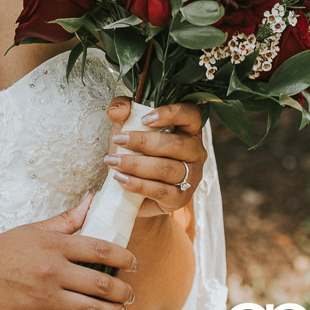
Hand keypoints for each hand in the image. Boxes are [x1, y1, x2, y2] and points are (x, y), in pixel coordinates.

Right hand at [0, 193, 138, 309]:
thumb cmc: (0, 249)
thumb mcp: (34, 229)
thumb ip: (67, 219)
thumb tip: (91, 200)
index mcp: (54, 245)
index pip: (101, 249)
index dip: (124, 257)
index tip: (134, 263)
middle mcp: (52, 271)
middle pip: (102, 283)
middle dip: (123, 291)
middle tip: (130, 293)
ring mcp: (42, 298)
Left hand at [104, 99, 205, 217]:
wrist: (136, 189)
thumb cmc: (137, 150)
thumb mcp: (128, 125)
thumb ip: (123, 111)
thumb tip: (114, 112)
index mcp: (188, 128)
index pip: (191, 115)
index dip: (171, 114)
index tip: (144, 119)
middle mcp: (195, 151)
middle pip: (175, 144)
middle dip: (143, 141)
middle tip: (118, 140)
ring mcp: (191, 176)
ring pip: (167, 168)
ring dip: (136, 164)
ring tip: (113, 161)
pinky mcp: (181, 198)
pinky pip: (161, 191)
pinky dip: (138, 184)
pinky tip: (121, 179)